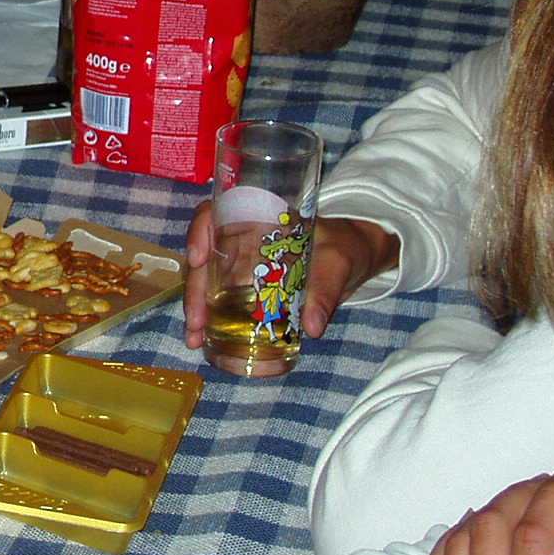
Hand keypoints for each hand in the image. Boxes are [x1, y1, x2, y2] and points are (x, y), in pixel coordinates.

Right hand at [183, 205, 398, 346]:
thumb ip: (326, 288)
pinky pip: (223, 300)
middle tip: (196, 321)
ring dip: (196, 308)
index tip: (198, 260)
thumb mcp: (339, 261)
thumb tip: (311, 327)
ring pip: (208, 281)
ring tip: (194, 338)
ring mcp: (242, 266)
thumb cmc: (346, 245)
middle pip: (204, 258)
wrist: (359, 259)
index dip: (198, 233)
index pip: (214, 215)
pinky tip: (204, 339)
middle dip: (195, 289)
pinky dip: (211, 319)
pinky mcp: (250, 289)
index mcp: (256, 220)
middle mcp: (241, 241)